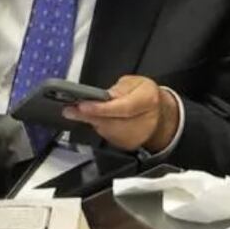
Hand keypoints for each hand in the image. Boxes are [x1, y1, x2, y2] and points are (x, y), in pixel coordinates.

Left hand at [62, 75, 179, 152]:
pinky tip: (96, 119)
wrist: (160, 116)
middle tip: (69, 110)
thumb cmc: (146, 96)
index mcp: (147, 100)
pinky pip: (107, 137)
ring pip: (106, 131)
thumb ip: (120, 88)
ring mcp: (135, 136)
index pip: (121, 108)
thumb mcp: (136, 82)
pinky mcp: (128, 146)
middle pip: (110, 122)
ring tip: (80, 111)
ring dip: (91, 121)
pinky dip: (99, 127)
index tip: (81, 106)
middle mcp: (143, 121)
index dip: (100, 108)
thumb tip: (105, 96)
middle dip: (87, 116)